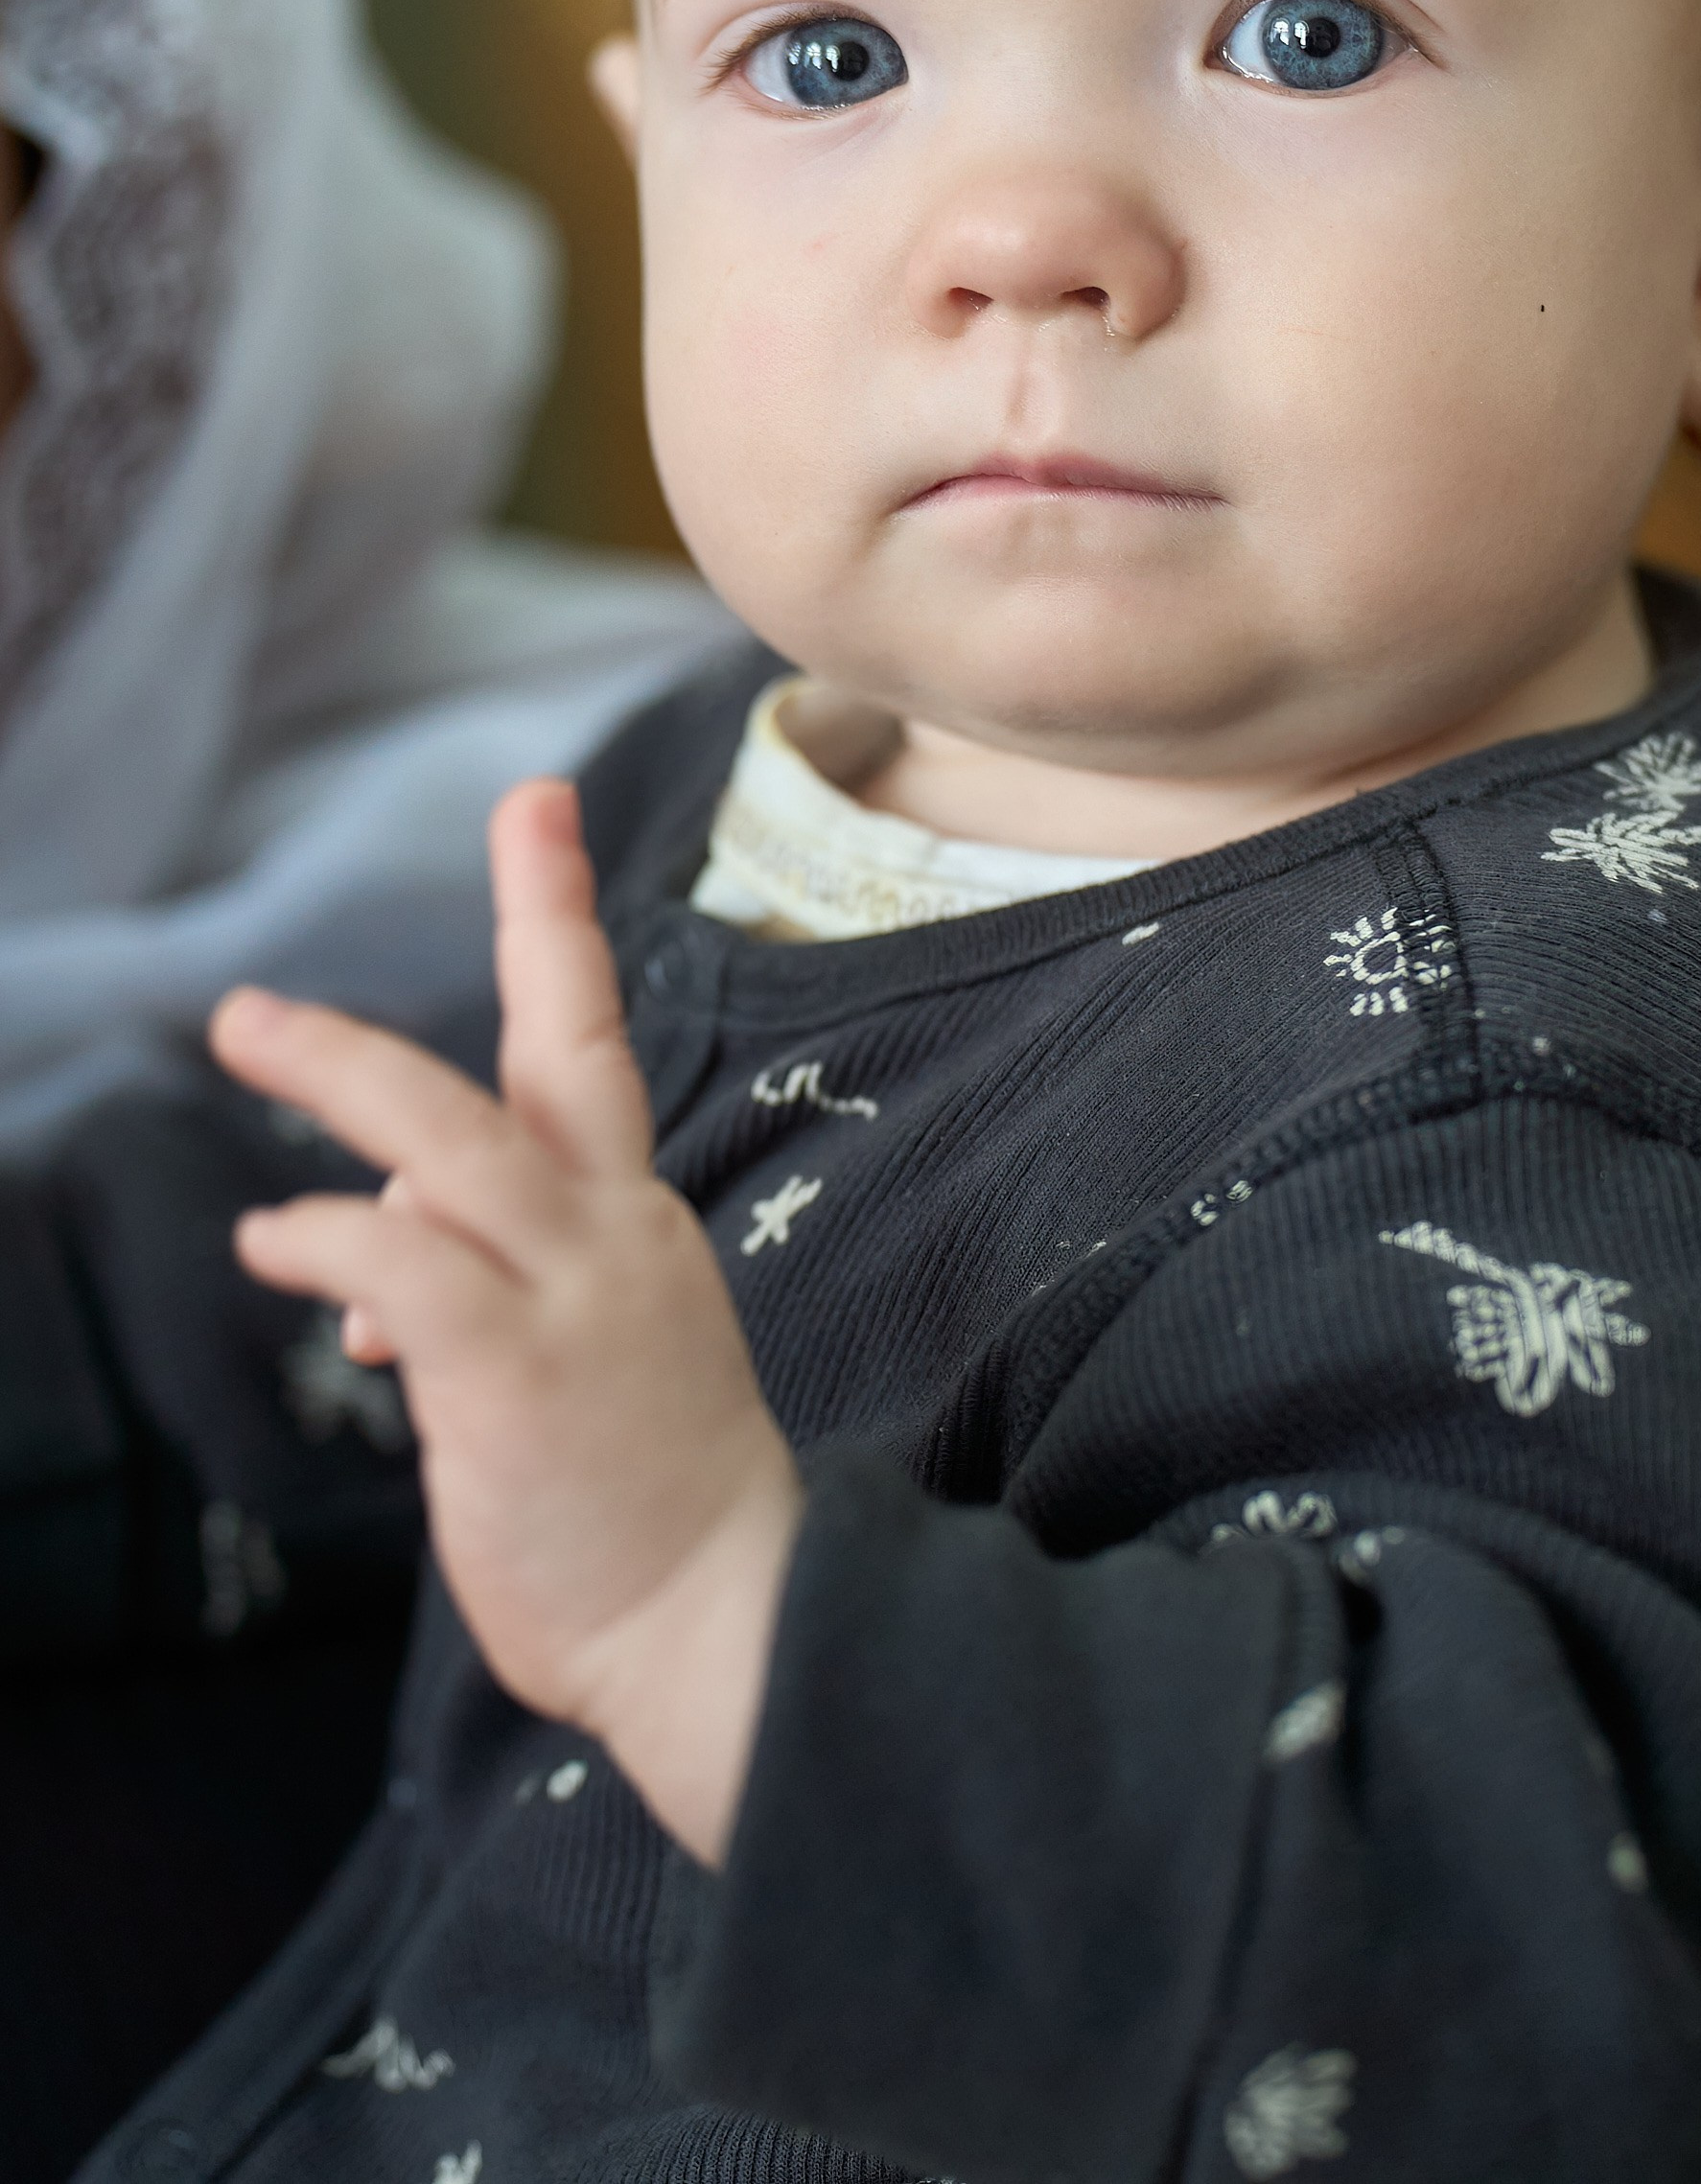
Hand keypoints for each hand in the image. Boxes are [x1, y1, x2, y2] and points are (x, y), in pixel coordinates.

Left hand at [212, 779, 801, 1865]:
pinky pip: (405, 1267)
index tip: (534, 809)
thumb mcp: (573, 1356)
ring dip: (343, 1072)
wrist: (724, 1621)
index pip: (592, 1042)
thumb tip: (370, 1270)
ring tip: (247, 1027)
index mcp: (628, 1219)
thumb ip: (478, 1282)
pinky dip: (329, 1238)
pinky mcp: (520, 1373)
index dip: (556, 919)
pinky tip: (273, 1242)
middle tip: (469, 830)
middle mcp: (612, 1231)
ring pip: (453, 1139)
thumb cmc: (645, 1496)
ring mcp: (574, 1296)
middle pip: (554, 1045)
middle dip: (510, 923)